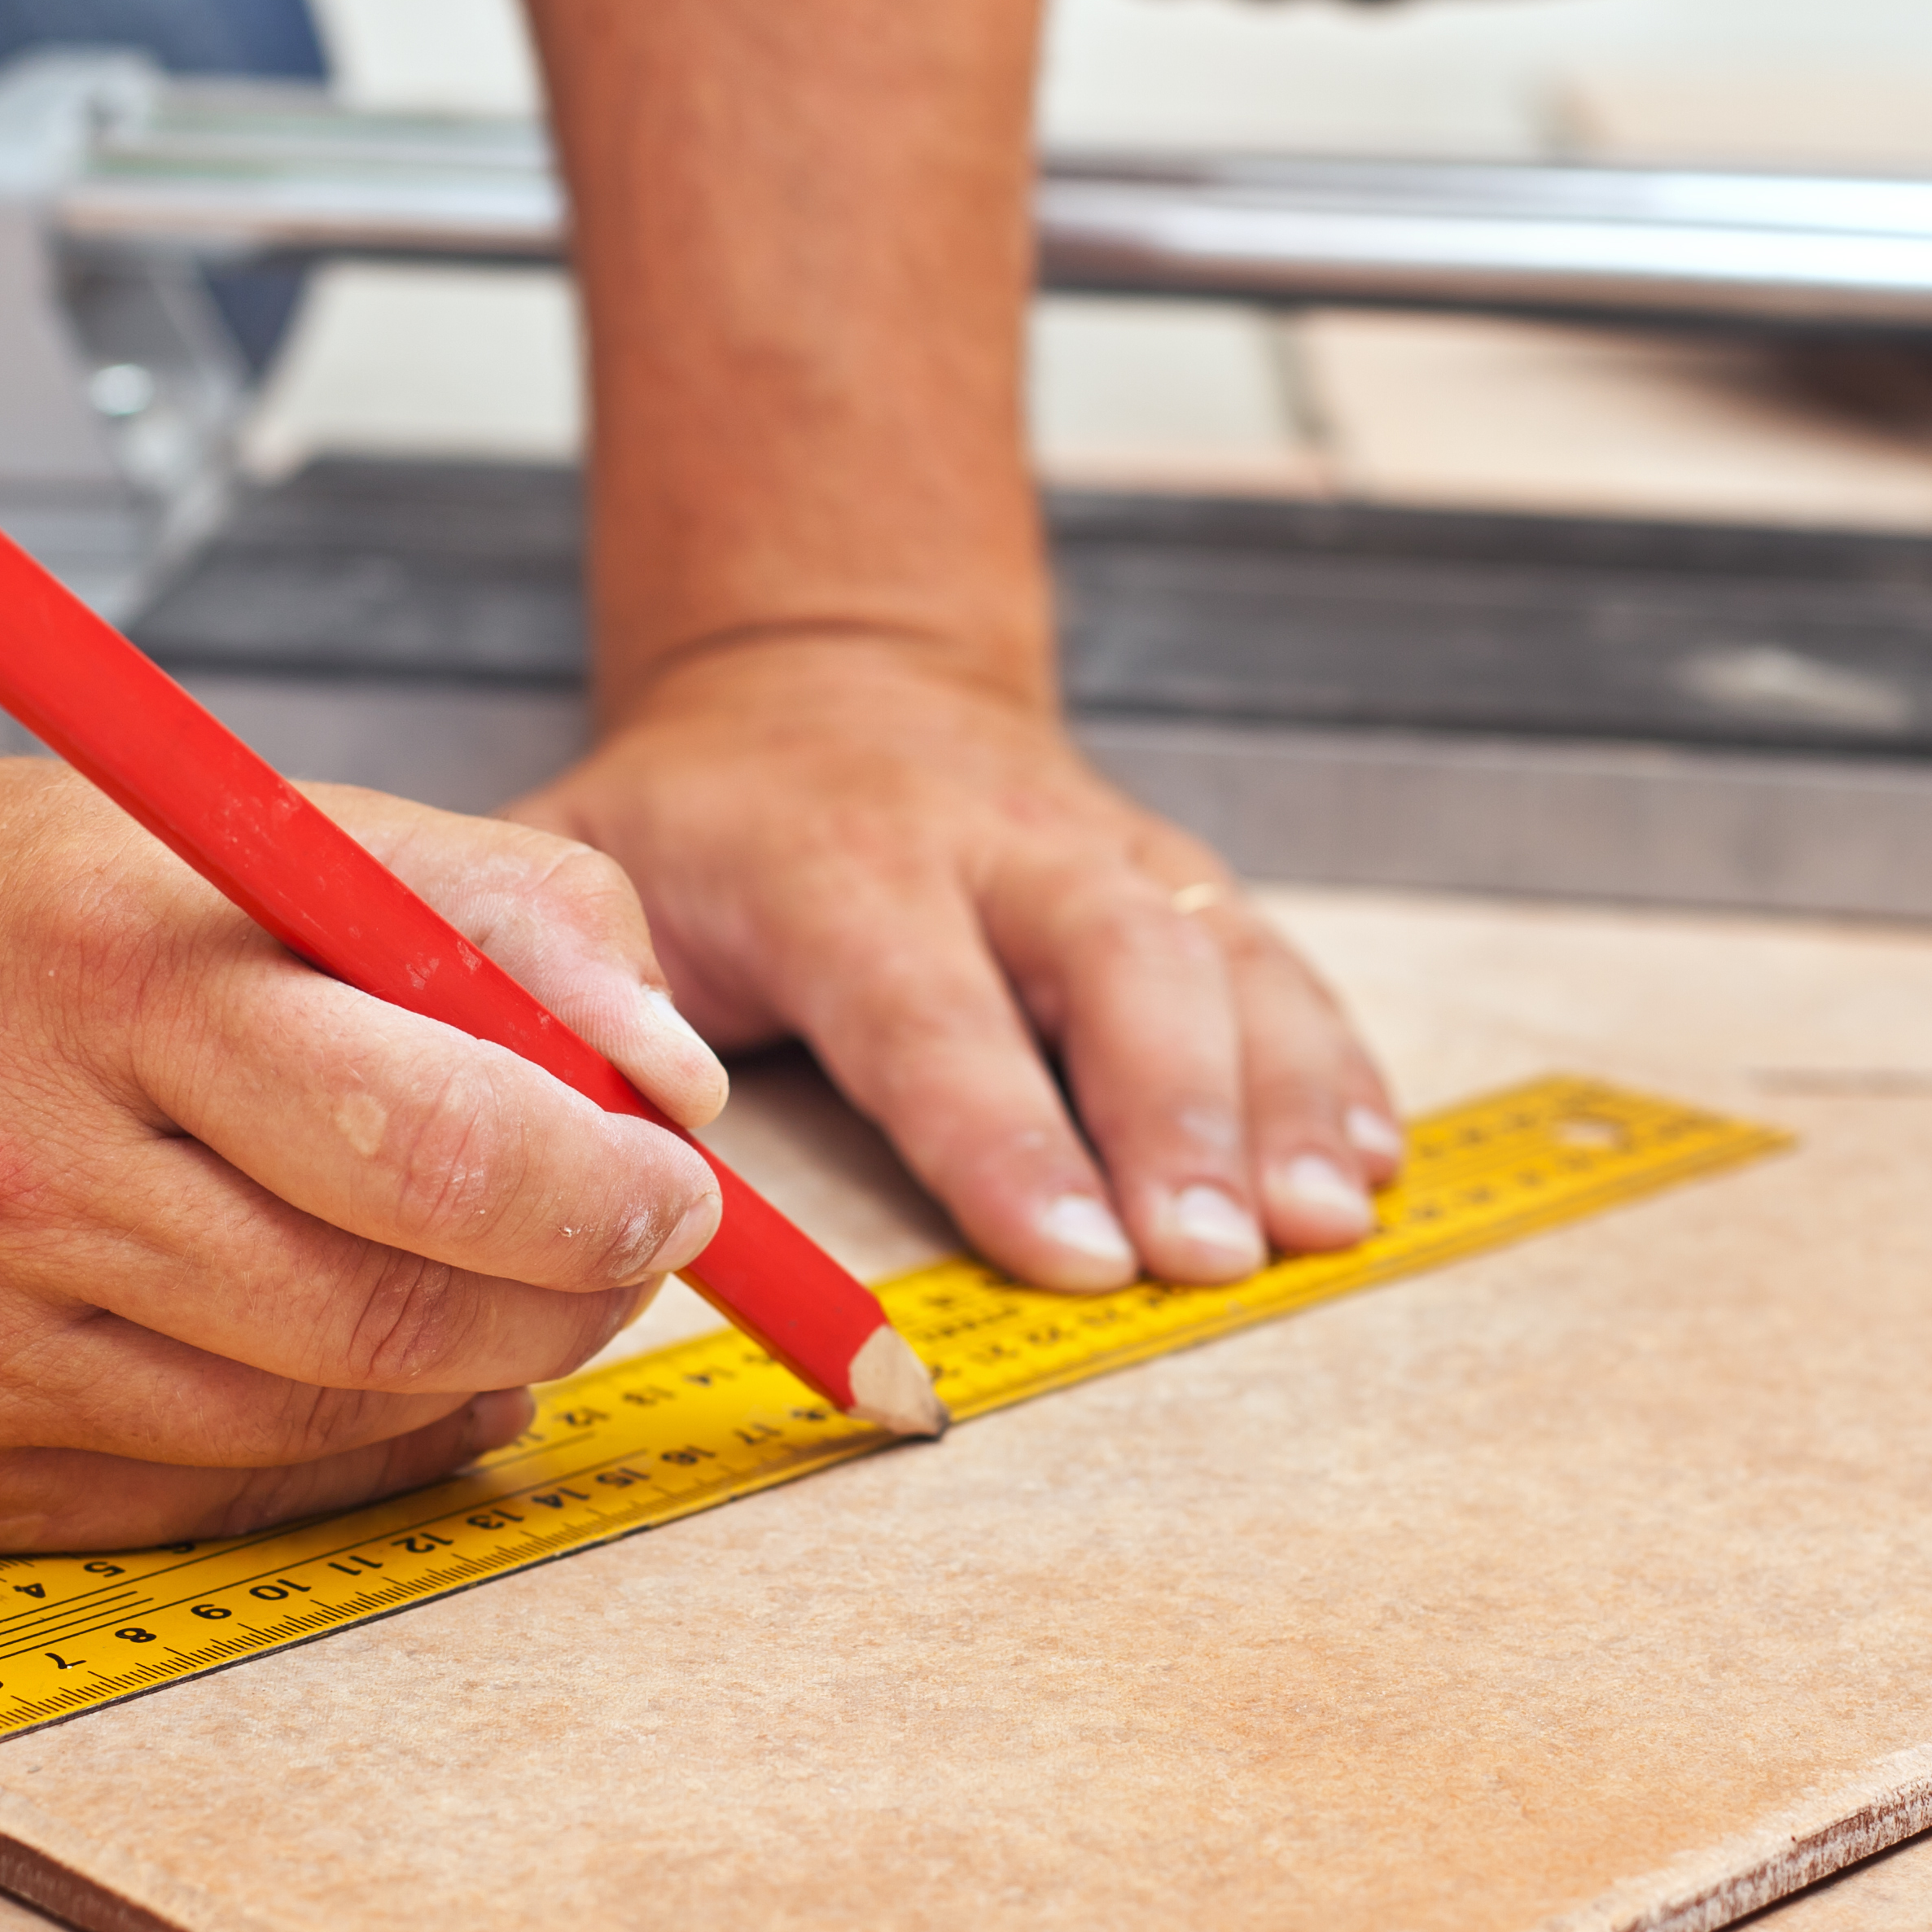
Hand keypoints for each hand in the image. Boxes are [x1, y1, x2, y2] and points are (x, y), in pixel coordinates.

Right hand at [0, 730, 729, 1553]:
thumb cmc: (4, 904)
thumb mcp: (260, 825)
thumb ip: (507, 915)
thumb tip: (675, 1087)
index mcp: (105, 964)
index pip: (429, 1131)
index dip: (602, 1188)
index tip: (678, 1186)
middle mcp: (4, 1161)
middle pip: (391, 1311)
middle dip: (563, 1291)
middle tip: (617, 1244)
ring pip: (321, 1426)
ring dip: (457, 1370)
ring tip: (469, 1277)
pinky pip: (212, 1501)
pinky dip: (326, 1442)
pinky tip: (334, 1355)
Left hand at [507, 634, 1400, 1293]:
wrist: (823, 675)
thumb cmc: (697, 818)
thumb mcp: (577, 860)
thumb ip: (564, 981)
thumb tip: (593, 1124)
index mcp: (834, 857)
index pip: (926, 1005)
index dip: (1002, 1133)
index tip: (1072, 1253)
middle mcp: (992, 842)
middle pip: (1115, 964)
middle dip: (1179, 1114)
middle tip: (1213, 1255)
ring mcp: (1100, 851)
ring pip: (1218, 955)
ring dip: (1282, 1095)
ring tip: (1320, 1223)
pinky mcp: (1173, 876)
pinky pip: (1273, 960)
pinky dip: (1333, 1062)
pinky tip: (1367, 1161)